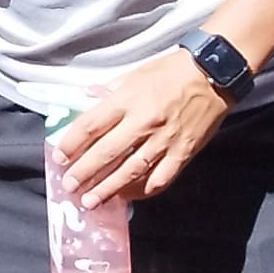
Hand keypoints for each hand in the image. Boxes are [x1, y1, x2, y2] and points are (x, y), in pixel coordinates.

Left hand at [58, 49, 230, 203]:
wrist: (213, 73)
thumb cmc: (171, 70)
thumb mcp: (134, 73)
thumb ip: (108, 90)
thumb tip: (84, 98)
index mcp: (127, 100)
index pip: (91, 126)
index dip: (72, 144)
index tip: (60, 158)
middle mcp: (143, 122)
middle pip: (106, 153)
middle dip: (84, 173)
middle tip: (70, 187)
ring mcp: (164, 140)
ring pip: (131, 171)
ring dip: (108, 188)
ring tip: (91, 201)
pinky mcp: (183, 152)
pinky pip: (160, 178)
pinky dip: (143, 191)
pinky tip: (128, 197)